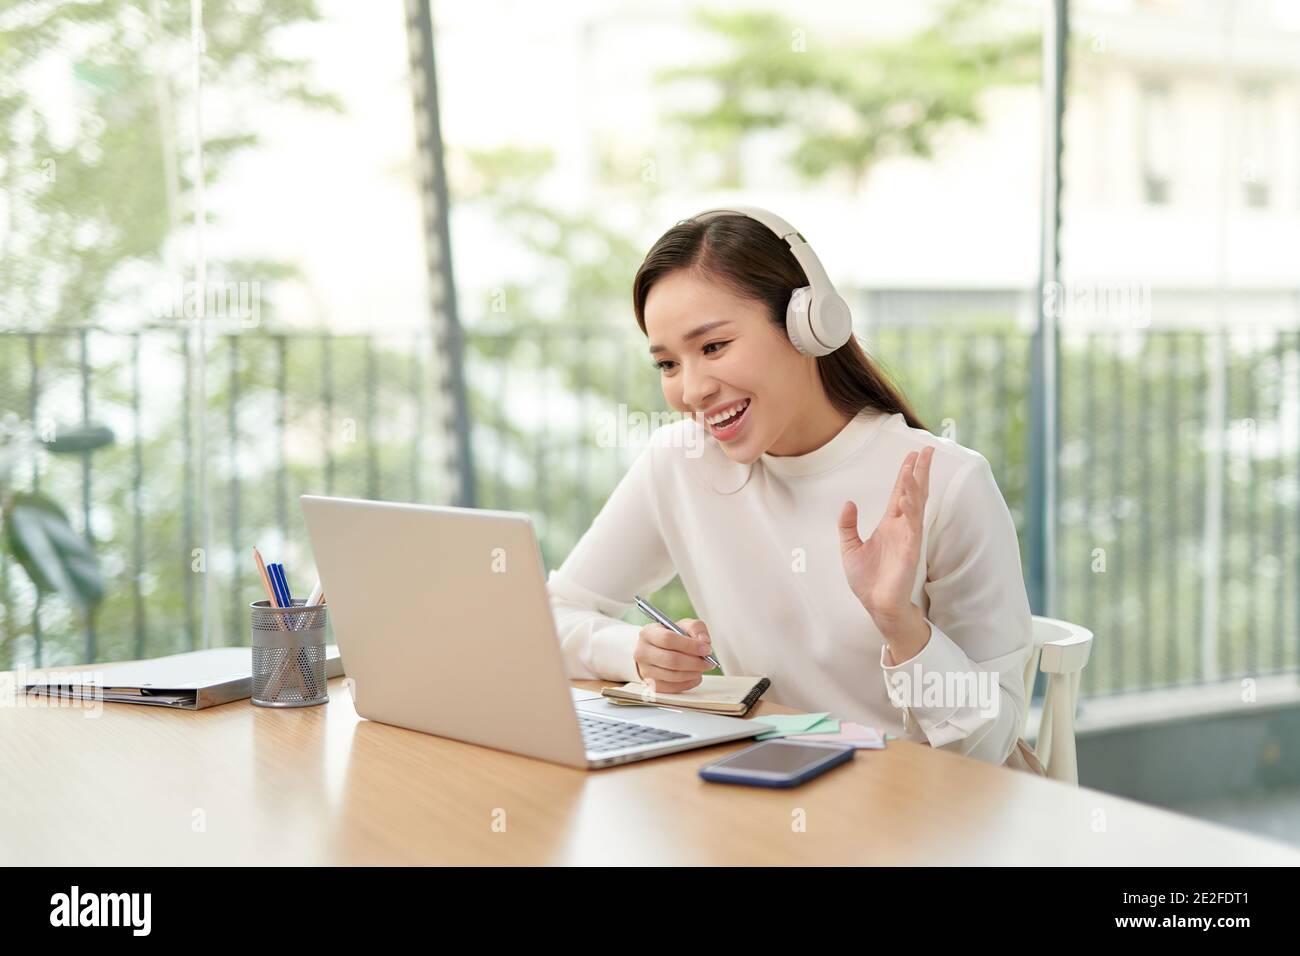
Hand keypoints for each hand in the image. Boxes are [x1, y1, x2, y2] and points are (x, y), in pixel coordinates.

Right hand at [633, 618, 713, 693]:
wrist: (655, 651)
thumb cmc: (671, 637)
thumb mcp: (683, 625)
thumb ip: (696, 628)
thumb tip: (704, 641)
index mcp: (648, 633)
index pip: (668, 639)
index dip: (690, 645)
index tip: (706, 649)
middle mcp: (642, 652)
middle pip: (671, 660)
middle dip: (694, 662)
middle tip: (709, 662)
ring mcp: (645, 670)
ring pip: (673, 676)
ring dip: (693, 673)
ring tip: (702, 668)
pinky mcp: (652, 685)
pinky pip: (674, 687)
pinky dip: (689, 683)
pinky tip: (695, 675)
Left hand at [838, 445, 934, 624]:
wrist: (875, 604)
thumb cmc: (867, 579)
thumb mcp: (850, 547)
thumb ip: (848, 525)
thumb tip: (848, 503)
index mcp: (889, 524)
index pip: (901, 493)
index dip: (906, 474)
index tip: (912, 455)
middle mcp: (901, 527)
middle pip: (914, 492)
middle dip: (921, 471)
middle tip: (927, 450)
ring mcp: (908, 537)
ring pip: (915, 505)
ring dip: (916, 485)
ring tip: (916, 465)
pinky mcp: (910, 550)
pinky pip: (912, 526)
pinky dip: (911, 510)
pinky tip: (910, 496)